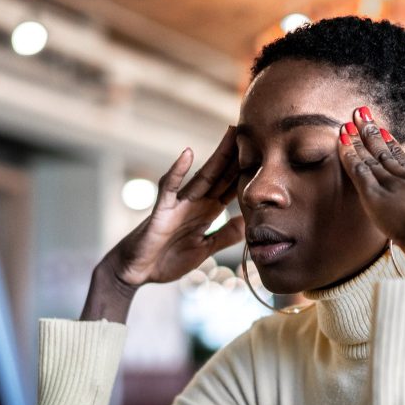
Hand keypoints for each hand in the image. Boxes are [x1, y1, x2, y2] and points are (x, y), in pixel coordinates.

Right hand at [82, 127, 244, 321]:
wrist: (137, 272)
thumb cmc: (166, 260)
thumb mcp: (204, 250)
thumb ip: (225, 236)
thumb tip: (249, 223)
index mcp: (206, 213)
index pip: (231, 189)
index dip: (248, 173)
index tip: (267, 156)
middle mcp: (194, 204)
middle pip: (221, 176)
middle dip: (237, 156)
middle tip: (255, 132)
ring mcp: (178, 204)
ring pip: (201, 176)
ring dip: (216, 155)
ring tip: (231, 134)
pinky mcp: (161, 210)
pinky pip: (169, 187)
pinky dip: (177, 170)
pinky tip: (188, 154)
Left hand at [337, 108, 404, 290]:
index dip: (396, 151)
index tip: (386, 135)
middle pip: (390, 155)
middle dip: (374, 135)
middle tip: (362, 115)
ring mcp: (394, 188)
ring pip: (372, 160)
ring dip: (358, 140)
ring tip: (349, 122)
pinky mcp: (375, 197)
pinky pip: (359, 173)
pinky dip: (349, 156)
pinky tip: (341, 142)